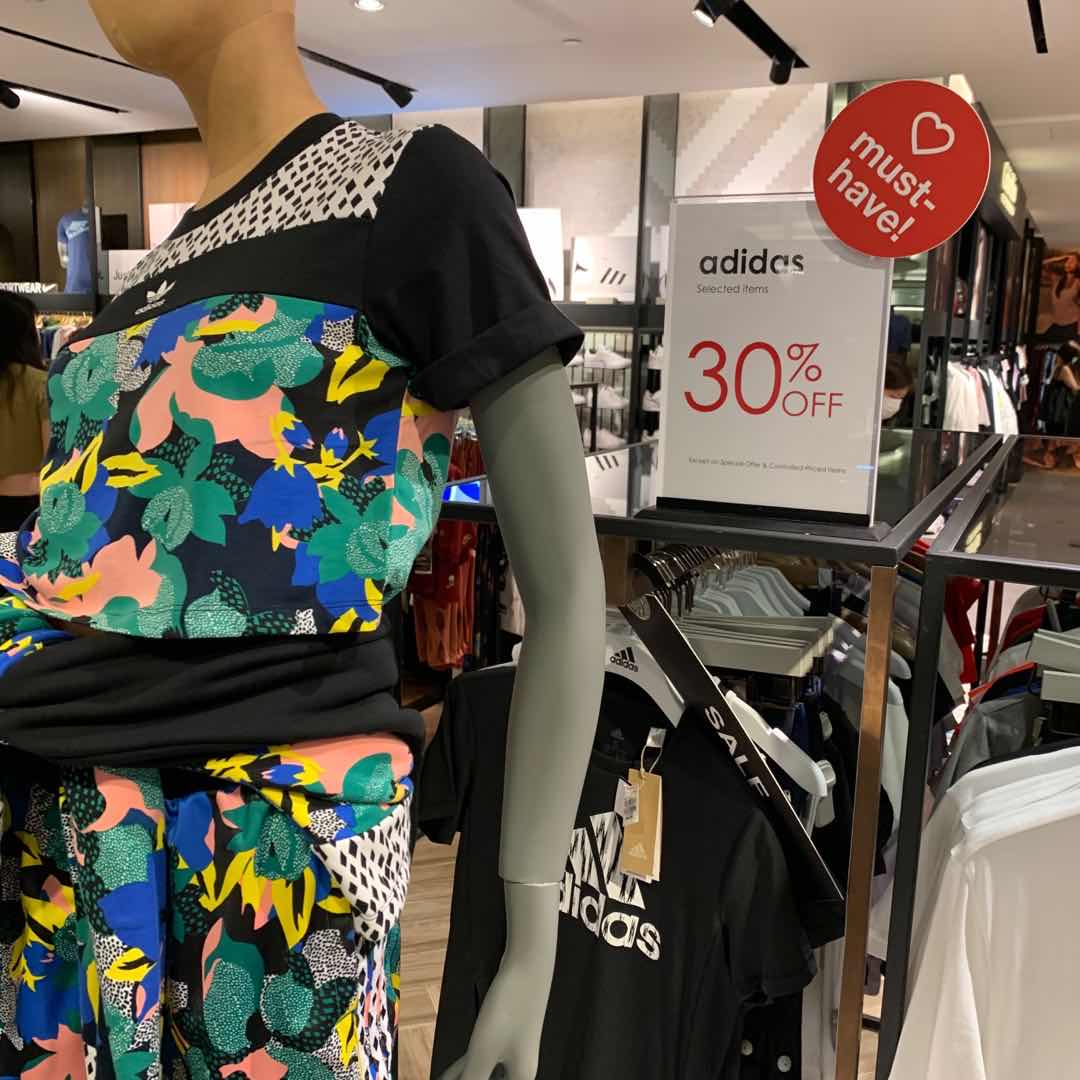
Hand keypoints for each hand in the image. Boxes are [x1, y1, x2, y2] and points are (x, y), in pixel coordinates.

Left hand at [437, 882, 559, 1079]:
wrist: (528, 965)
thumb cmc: (510, 1007)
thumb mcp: (483, 1051)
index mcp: (521, 1079)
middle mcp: (520, 1068)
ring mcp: (514, 1050)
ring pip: (485, 1074)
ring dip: (465, 1078)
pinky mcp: (506, 1033)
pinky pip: (484, 1058)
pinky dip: (468, 1066)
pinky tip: (452, 1072)